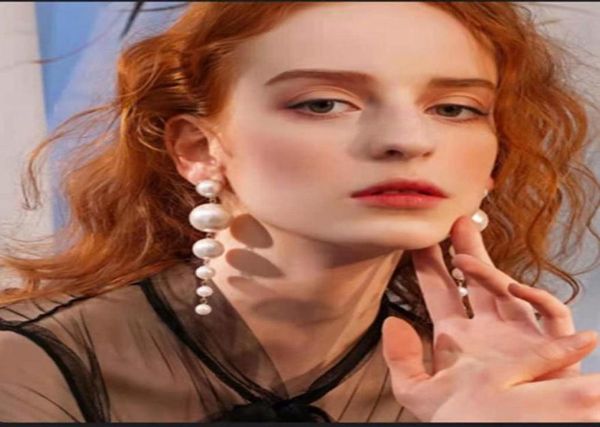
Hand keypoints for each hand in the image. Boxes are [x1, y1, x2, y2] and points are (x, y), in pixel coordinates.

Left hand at [381, 215, 598, 421]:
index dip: (430, 266)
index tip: (418, 242)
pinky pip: (552, 315)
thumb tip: (392, 322)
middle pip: (477, 281)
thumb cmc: (469, 422)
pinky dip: (537, 299)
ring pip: (508, 290)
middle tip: (455, 222)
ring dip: (489, 271)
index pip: (441, 293)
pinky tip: (515, 289)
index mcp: (459, 340)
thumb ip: (401, 360)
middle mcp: (490, 332)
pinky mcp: (554, 349)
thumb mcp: (420, 394)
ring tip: (463, 256)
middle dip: (466, 250)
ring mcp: (521, 337)